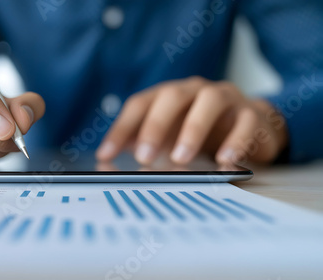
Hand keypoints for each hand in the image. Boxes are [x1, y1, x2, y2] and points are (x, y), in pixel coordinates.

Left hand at [96, 76, 287, 165]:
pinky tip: (224, 160)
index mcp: (170, 95)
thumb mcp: (170, 136)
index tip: (105, 155)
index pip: (140, 104)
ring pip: (210, 101)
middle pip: (172, 96)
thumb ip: (143, 143)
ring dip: (193, 129)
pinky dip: (235, 140)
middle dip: (154, 126)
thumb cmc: (202, 131)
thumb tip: (109, 159)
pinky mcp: (252, 113)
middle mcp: (195, 91)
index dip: (121, 128)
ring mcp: (225, 98)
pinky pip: (246, 121)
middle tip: (143, 157)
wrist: (252, 125)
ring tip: (180, 159)